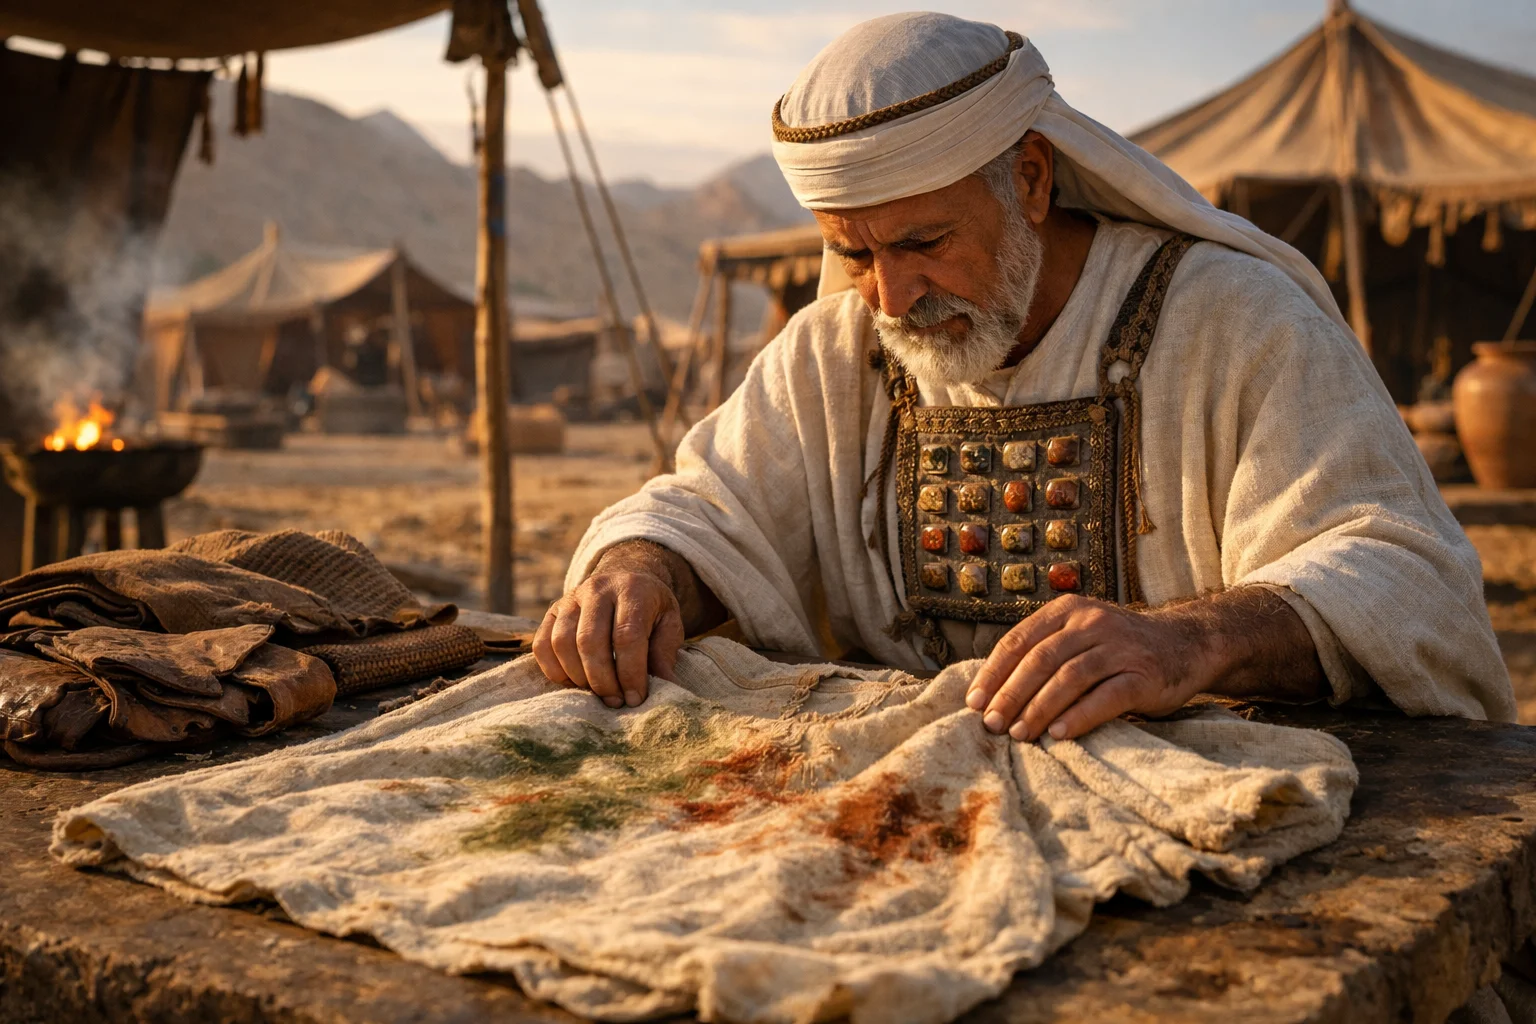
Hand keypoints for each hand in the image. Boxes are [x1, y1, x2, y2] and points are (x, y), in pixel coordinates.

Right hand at [532, 570, 684, 707]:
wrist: (625, 577)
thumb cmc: (649, 608)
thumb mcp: (669, 623)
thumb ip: (665, 652)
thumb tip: (666, 685)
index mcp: (632, 590)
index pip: (626, 635)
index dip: (630, 672)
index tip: (635, 698)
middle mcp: (597, 589)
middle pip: (590, 640)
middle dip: (602, 679)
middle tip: (615, 701)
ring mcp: (570, 598)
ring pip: (562, 642)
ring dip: (578, 677)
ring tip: (597, 693)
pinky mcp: (552, 610)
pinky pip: (542, 644)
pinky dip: (554, 670)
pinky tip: (574, 682)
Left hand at [965, 595, 1205, 741]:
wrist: (1185, 644)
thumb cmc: (1117, 649)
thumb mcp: (1079, 636)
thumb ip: (1044, 652)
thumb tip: (991, 694)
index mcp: (1067, 611)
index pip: (1019, 641)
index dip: (993, 673)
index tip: (973, 703)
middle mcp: (1092, 623)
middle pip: (1040, 660)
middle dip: (1010, 694)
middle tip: (991, 724)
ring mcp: (1120, 647)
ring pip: (1069, 677)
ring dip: (1040, 709)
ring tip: (1019, 735)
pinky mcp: (1144, 674)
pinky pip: (1107, 696)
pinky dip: (1080, 716)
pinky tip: (1060, 734)